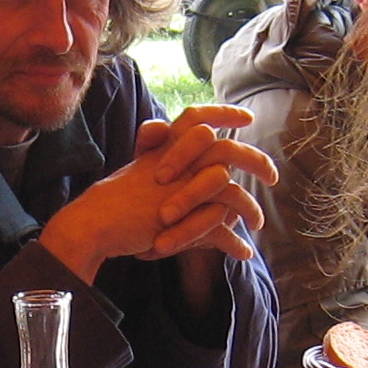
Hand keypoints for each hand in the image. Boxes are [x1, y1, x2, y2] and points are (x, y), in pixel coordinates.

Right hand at [41, 108, 271, 280]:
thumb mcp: (138, 167)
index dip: (223, 114)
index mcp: (166, 148)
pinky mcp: (181, 218)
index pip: (197, 118)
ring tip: (258, 223)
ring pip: (230, 191)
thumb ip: (156, 151)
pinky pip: (219, 229)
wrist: (95, 222)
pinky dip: (234, 243)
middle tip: (272, 176)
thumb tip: (163, 134)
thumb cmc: (115, 199)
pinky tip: (243, 253)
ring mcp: (180, 190)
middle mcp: (177, 164)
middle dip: (256, 161)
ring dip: (250, 209)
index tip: (247, 119)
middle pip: (227, 150)